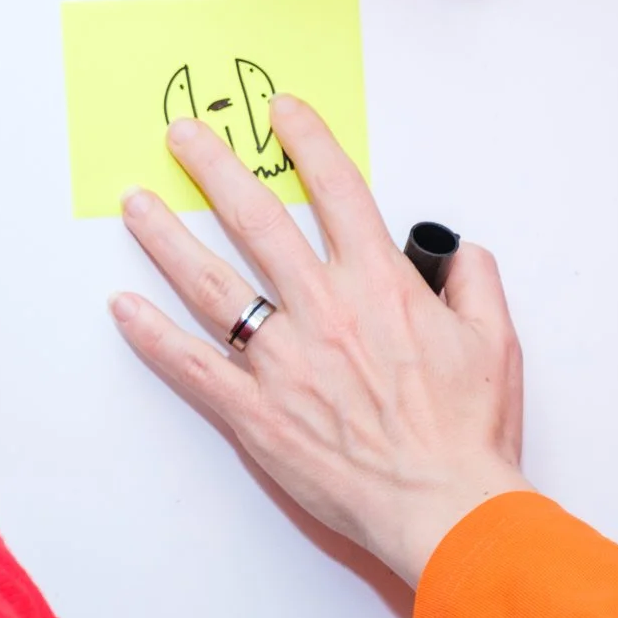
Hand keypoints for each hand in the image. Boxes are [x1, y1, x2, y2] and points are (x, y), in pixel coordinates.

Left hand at [109, 94, 527, 584]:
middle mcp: (324, 309)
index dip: (307, 142)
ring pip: (211, 283)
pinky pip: (192, 365)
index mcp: (380, 286)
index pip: (336, 190)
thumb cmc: (468, 432)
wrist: (443, 506)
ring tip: (136, 202)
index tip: (282, 111)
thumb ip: (474, 282)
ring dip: (166, 237)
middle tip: (183, 134)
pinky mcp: (256, 412)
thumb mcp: (494, 341)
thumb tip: (460, 252)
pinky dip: (152, 337)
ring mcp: (283, 360)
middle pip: (257, 220)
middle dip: (215, 167)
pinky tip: (122, 308)